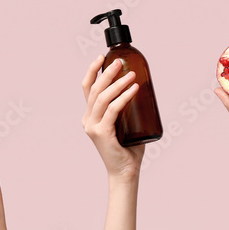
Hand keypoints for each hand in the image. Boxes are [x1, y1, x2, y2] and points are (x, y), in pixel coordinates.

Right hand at [82, 56, 143, 182]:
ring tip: (132, 75)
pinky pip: (113, 110)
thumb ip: (126, 110)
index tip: (101, 57)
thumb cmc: (128, 150)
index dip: (92, 71)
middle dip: (107, 72)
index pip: (87, 88)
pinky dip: (124, 97)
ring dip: (118, 83)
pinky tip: (134, 89)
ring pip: (103, 97)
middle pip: (94, 89)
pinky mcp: (102, 133)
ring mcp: (93, 126)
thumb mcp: (124, 124)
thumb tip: (141, 89)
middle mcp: (88, 120)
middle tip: (119, 62)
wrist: (126, 172)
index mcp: (90, 116)